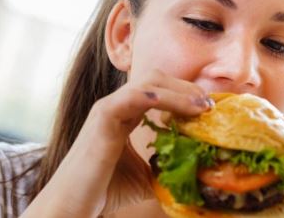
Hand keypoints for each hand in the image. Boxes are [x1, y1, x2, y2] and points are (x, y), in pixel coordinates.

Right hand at [22, 69, 210, 216]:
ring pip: (149, 83)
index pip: (159, 90)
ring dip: (180, 92)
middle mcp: (117, 104)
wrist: (74, 203)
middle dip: (186, 87)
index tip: (208, 108)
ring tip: (203, 107)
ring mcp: (109, 107)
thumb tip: (197, 172)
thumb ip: (166, 166)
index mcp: (126, 113)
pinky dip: (161, 97)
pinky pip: (135, 96)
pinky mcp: (104, 115)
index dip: (185, 94)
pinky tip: (184, 107)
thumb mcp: (147, 175)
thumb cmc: (106, 189)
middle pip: (156, 78)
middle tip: (209, 104)